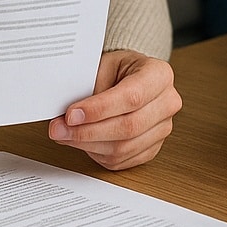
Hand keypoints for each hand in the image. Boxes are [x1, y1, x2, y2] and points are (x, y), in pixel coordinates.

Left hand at [48, 50, 180, 168]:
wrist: (132, 78)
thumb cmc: (119, 70)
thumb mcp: (104, 66)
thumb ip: (89, 88)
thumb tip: (66, 116)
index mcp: (159, 75)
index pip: (131, 97)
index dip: (99, 109)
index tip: (71, 114)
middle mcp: (167, 102)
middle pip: (128, 126)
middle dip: (88, 131)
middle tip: (59, 128)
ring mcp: (163, 128)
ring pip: (123, 148)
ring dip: (88, 145)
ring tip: (65, 135)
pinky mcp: (152, 148)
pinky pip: (122, 160)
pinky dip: (97, 154)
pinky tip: (83, 142)